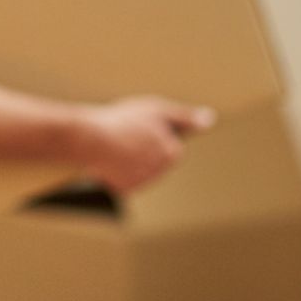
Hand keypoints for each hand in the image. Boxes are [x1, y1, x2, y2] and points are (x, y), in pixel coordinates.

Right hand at [72, 96, 213, 195]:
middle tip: (126, 134)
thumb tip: (209, 119)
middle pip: (155, 159)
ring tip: (115, 144)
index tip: (141, 128)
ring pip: (139, 169)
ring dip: (130, 159)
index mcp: (171, 153)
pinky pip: (123, 178)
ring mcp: (141, 182)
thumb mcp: (158, 110)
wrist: (91, 140)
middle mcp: (159, 172)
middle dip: (144, 149)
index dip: (156, 135)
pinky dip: (117, 170)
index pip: (171, 146)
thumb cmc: (124, 122)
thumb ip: (185, 117)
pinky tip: (108, 157)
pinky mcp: (123, 189)